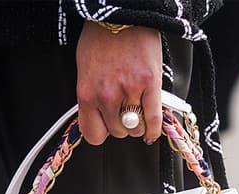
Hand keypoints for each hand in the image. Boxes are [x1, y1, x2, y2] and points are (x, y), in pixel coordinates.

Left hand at [76, 22, 161, 145]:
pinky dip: (153, 129)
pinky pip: (153, 118)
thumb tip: (101, 116)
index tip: (106, 127)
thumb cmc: (101, 38)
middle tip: (124, 113)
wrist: (120, 15)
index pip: (93, 134)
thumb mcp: (85, 71)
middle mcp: (107, 97)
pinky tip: (151, 131)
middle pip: (117, 132)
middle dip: (121, 125)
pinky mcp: (150, 85)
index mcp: (87, 94)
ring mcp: (129, 92)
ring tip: (137, 113)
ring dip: (137, 124)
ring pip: (135, 127)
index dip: (102, 132)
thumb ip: (92, 96)